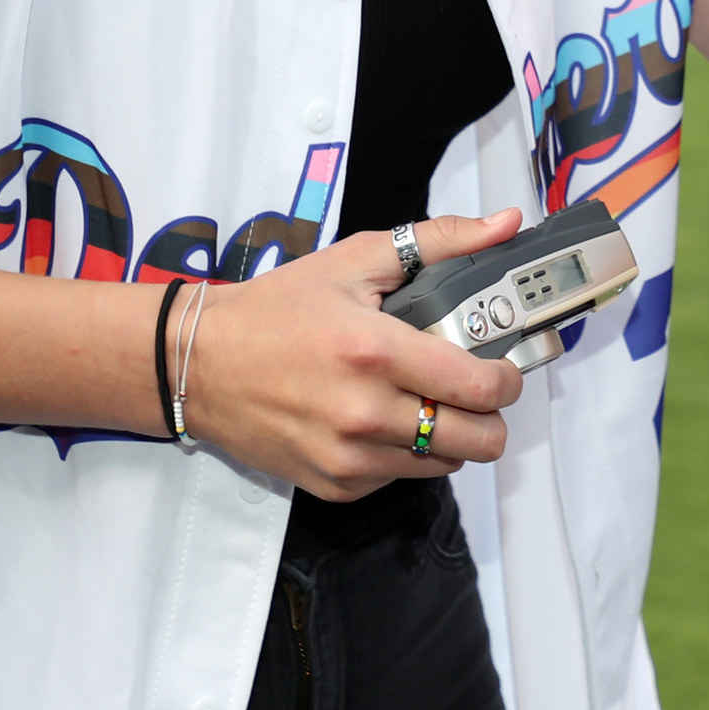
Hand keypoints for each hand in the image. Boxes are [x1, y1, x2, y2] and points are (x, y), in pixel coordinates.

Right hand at [186, 209, 527, 500]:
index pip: (480, 388)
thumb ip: (439, 241)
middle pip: (476, 441)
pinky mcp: (333, 484)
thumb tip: (504, 225)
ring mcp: (348, 456)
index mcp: (376, 351)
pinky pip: (398, 478)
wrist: (200, 362)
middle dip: (490, 417)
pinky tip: (381, 419)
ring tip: (423, 400)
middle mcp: (365, 413)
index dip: (507, 379)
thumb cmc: (277, 308)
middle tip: (474, 392)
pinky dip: (404, 454)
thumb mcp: (355, 259)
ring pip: (443, 464)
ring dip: (448, 436)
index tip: (503, 368)